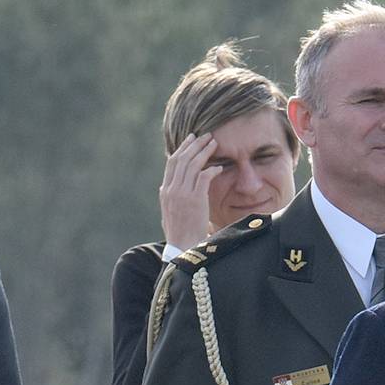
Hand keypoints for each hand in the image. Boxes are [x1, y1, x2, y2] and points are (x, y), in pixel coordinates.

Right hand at [159, 134, 218, 248]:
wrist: (183, 249)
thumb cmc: (180, 234)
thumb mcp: (169, 213)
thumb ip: (170, 198)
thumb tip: (167, 187)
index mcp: (165, 191)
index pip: (172, 163)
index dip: (182, 149)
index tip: (191, 139)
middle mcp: (171, 190)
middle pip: (182, 159)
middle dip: (194, 145)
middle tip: (205, 135)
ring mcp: (182, 194)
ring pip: (193, 165)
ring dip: (204, 152)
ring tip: (214, 143)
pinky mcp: (195, 200)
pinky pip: (204, 177)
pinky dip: (212, 169)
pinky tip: (219, 167)